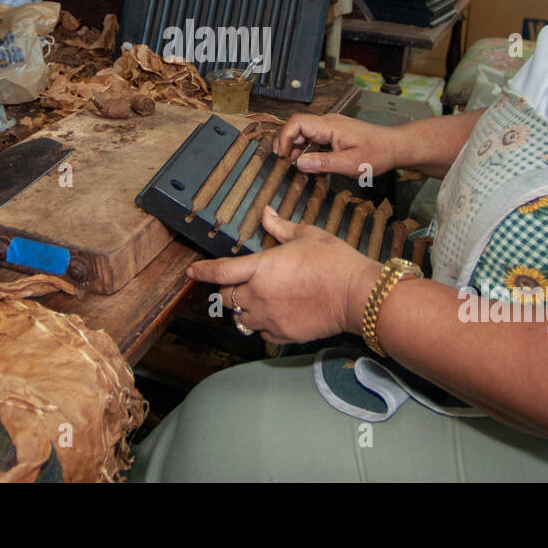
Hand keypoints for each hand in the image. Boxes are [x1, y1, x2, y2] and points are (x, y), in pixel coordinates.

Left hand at [187, 206, 382, 342]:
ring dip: (243, 308)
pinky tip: (274, 313)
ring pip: (241, 317)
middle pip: (226, 297)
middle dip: (227, 290)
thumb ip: (281, 227)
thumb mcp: (307, 235)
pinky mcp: (282, 334)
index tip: (192, 271)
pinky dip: (261, 323)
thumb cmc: (334, 262)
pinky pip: (260, 331)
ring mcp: (270, 317)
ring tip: (258, 298)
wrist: (356, 295)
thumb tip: (267, 214)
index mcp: (261, 267)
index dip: (202, 271)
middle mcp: (259, 294)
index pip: (221, 271)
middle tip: (238, 282)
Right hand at [275, 113, 397, 179]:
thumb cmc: (378, 153)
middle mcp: (328, 123)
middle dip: (287, 143)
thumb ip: (323, 163)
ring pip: (304, 132)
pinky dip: (306, 148)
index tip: (282, 156)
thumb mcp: (350, 163)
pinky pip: (313, 137)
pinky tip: (309, 162)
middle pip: (297, 126)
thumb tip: (299, 163)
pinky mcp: (334, 133)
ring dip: (296, 147)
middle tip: (284, 163)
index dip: (284, 138)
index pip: (296, 123)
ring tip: (294, 165)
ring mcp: (331, 127)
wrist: (395, 147)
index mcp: (330, 126)